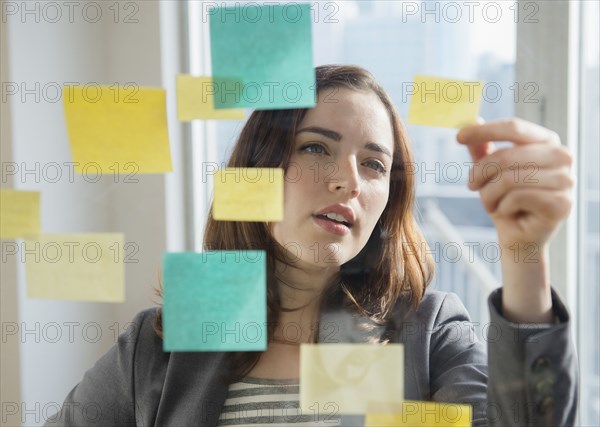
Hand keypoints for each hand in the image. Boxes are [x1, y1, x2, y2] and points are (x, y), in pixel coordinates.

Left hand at [456, 118, 573, 322]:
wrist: (518, 237)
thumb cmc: (506, 201)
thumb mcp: (489, 173)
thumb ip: (483, 149)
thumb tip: (472, 120)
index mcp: (547, 141)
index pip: (514, 127)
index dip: (484, 130)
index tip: (458, 136)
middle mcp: (562, 156)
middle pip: (505, 156)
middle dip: (480, 173)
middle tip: (472, 186)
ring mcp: (565, 180)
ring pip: (508, 178)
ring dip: (489, 194)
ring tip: (491, 202)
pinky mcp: (561, 203)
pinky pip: (516, 197)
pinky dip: (502, 207)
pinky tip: (508, 212)